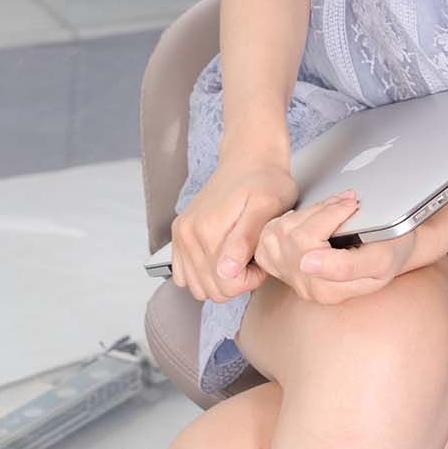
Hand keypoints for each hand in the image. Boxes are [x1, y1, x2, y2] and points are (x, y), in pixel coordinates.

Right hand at [171, 157, 298, 304]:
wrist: (250, 158)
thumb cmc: (266, 181)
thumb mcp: (267, 205)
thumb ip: (246, 238)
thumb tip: (226, 270)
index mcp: (208, 230)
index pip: (226, 286)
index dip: (251, 279)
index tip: (261, 257)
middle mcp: (188, 234)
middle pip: (211, 290)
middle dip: (238, 280)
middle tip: (253, 255)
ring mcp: (181, 235)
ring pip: (198, 286)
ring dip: (221, 279)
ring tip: (241, 255)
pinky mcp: (180, 234)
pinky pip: (185, 275)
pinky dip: (204, 274)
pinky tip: (223, 255)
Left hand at [254, 191, 420, 302]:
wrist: (389, 254)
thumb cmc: (388, 254)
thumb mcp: (380, 261)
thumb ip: (346, 266)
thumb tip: (307, 263)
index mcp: (327, 290)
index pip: (308, 244)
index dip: (330, 215)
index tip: (352, 203)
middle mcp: (305, 287)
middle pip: (291, 236)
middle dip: (319, 210)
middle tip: (344, 201)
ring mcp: (291, 278)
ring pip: (278, 232)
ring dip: (305, 213)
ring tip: (331, 210)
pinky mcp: (282, 266)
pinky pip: (268, 238)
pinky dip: (285, 222)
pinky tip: (307, 221)